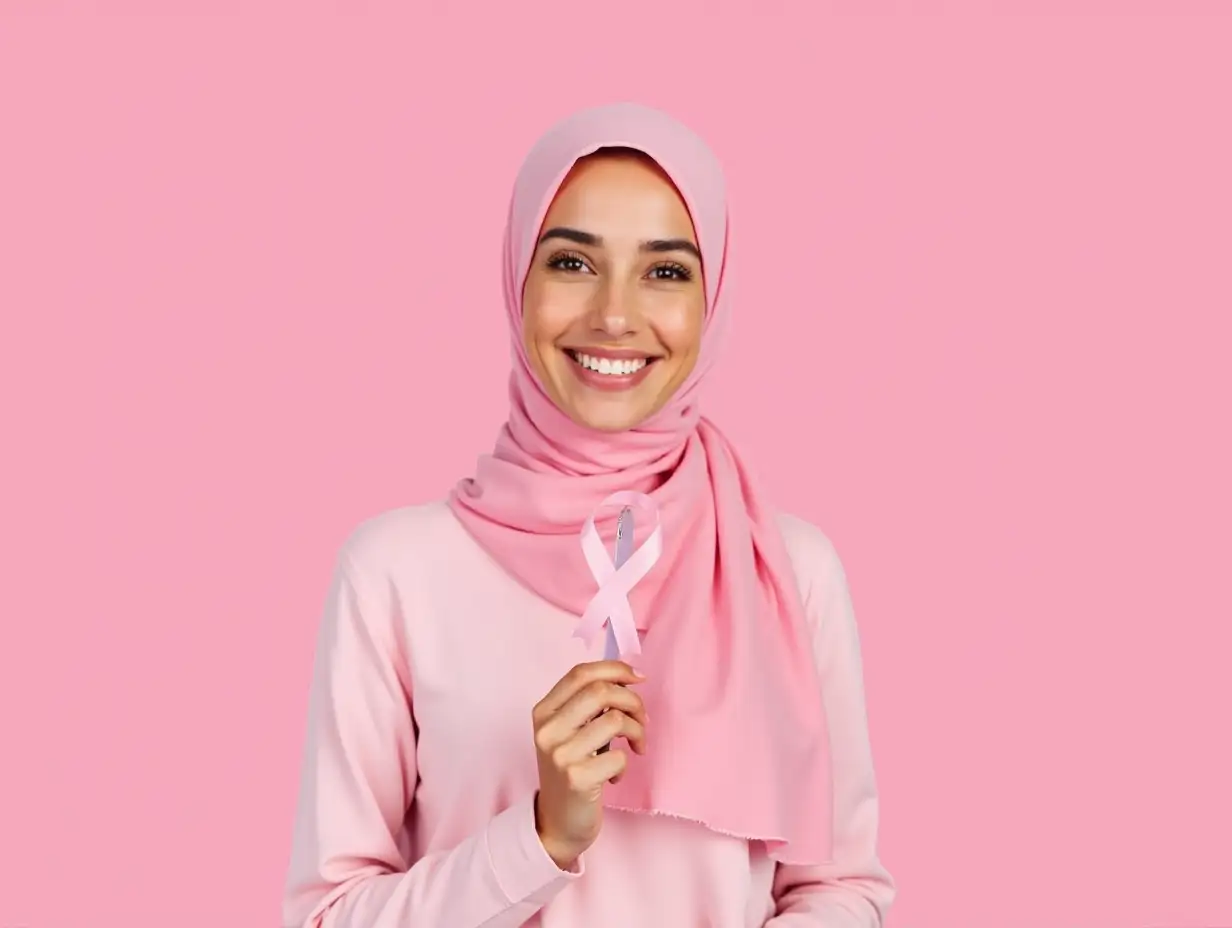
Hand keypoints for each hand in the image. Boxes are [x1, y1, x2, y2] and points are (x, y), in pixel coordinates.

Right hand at [531, 660, 647, 868]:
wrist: (557, 823)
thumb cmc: (572, 771)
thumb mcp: (569, 732)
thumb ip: (588, 703)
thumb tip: (630, 676)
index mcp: (543, 712)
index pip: (580, 673)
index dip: (615, 669)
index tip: (638, 678)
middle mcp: (547, 730)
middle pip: (601, 691)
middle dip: (632, 701)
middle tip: (642, 720)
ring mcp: (560, 754)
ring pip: (615, 720)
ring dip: (636, 732)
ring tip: (634, 747)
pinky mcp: (576, 779)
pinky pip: (619, 756)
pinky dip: (626, 764)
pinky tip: (614, 775)